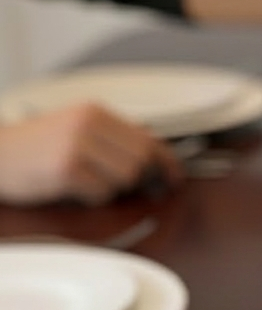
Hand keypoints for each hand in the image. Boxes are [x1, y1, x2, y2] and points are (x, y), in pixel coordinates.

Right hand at [0, 104, 179, 205]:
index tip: (176, 177)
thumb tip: (157, 155)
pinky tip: (74, 189)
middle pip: (141, 161)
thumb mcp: (76, 128)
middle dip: (141, 180)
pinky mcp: (66, 169)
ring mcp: (76, 145)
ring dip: (113, 189)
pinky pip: (102, 193)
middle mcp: (87, 124)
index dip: (167, 162)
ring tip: (88, 182)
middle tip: (135, 189)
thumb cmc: (37, 147)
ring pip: (125, 178)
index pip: (147, 139)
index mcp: (94, 112)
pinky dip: (93, 197)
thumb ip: (114, 138)